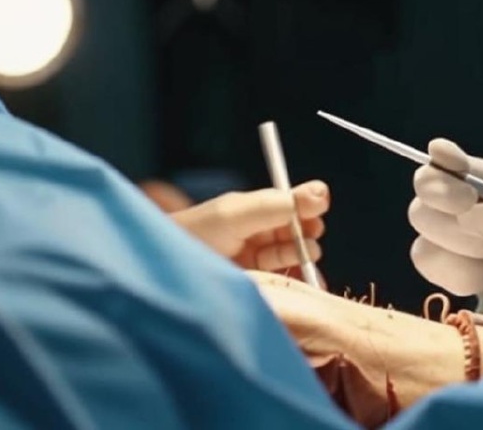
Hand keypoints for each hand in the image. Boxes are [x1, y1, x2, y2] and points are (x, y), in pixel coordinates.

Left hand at [172, 180, 328, 271]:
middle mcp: (254, 234)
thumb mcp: (235, 214)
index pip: (291, 205)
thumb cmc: (191, 237)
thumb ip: (278, 204)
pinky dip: (298, 282)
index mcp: (250, 211)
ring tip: (300, 263)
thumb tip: (322, 193)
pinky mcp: (255, 289)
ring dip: (301, 259)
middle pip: (296, 232)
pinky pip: (286, 283)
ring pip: (293, 258)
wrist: (160, 277)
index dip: (307, 208)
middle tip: (305, 244)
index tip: (317, 214)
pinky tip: (304, 283)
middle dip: (305, 237)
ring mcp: (254, 264)